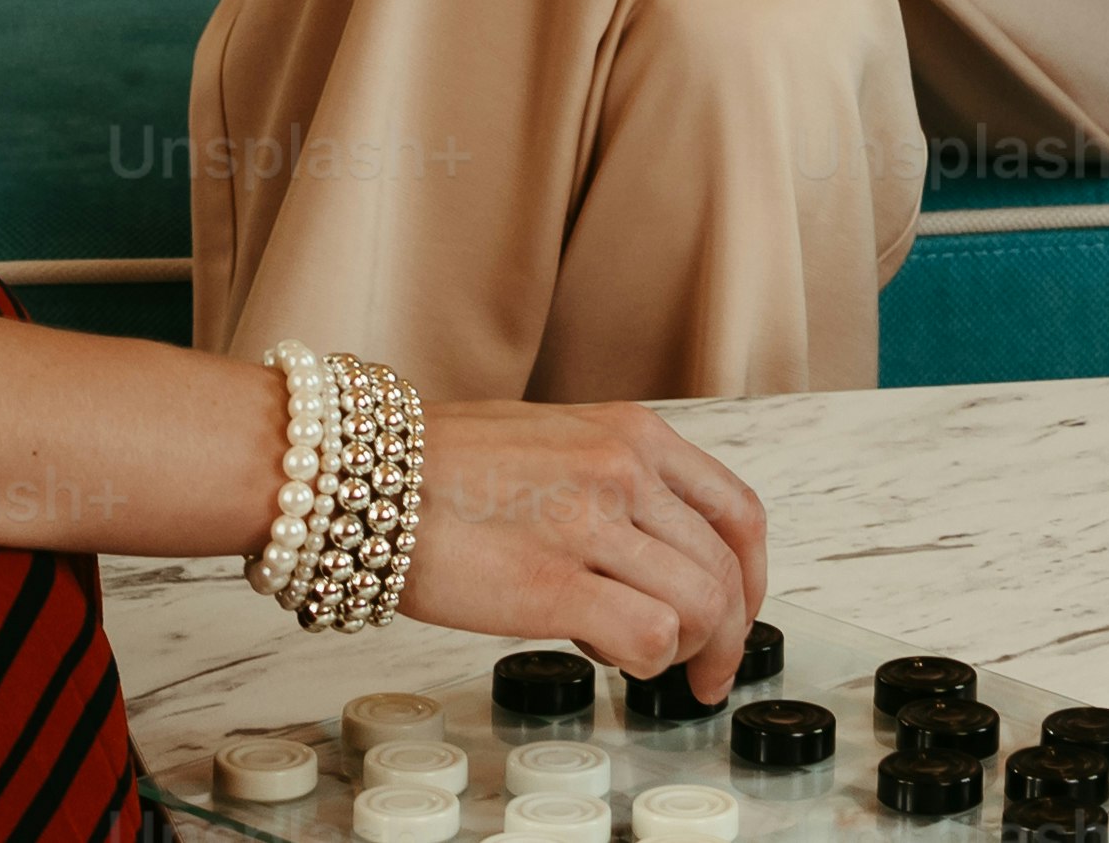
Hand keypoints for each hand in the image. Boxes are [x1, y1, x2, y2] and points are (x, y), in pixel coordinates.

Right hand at [406, 395, 774, 689]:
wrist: (358, 476)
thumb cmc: (438, 467)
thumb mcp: (552, 441)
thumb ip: (612, 485)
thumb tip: (649, 557)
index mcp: (631, 433)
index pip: (738, 513)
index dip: (751, 580)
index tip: (735, 617)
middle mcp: (623, 469)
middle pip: (726, 571)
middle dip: (727, 638)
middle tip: (704, 675)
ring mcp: (590, 523)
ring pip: (701, 607)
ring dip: (685, 654)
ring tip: (641, 663)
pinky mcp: (552, 583)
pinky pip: (649, 637)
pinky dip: (644, 662)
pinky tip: (605, 656)